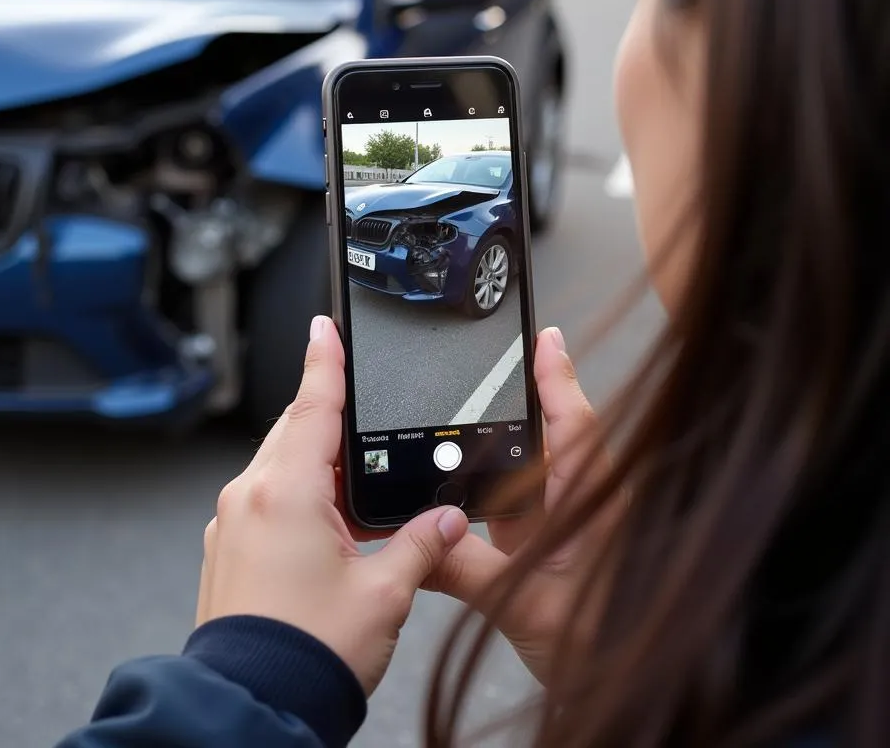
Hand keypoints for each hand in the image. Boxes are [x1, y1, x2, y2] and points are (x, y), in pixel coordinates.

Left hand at [196, 316, 469, 695]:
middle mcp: (251, 496)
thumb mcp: (384, 593)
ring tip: (355, 487)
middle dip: (326, 413)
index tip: (324, 327)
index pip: (312, 405)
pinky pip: (265, 497)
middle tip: (357, 408)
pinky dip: (296, 492)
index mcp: (287, 491)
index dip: (324, 361)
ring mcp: (233, 522)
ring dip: (314, 461)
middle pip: (295, 431)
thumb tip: (448, 521)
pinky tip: (326, 524)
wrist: (251, 707)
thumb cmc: (309, 654)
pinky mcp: (228, 548)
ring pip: (279, 464)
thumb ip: (421, 544)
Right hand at [427, 328, 619, 682]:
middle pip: (549, 439)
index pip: (577, 429)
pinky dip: (486, 489)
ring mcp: (564, 526)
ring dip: (500, 447)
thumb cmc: (600, 652)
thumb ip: (465, 571)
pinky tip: (459, 484)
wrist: (619, 694)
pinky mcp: (546, 546)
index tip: (546, 338)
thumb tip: (414, 542)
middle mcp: (581, 507)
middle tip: (489, 363)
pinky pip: (514, 504)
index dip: (560, 379)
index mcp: (593, 508)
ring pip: (528, 472)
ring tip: (462, 415)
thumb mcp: (523, 607)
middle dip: (520, 402)